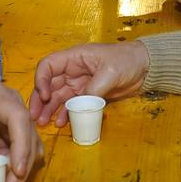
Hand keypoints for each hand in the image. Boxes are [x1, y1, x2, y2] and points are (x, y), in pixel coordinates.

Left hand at [0, 79, 43, 181]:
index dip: (22, 145)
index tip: (17, 171)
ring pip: (30, 144)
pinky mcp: (12, 130)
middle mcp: (12, 103)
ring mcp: (15, 116)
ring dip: (23, 169)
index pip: (18, 118)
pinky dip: (18, 166)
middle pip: (28, 134)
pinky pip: (22, 149)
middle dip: (23, 165)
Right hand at [30, 41, 149, 125]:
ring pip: (58, 96)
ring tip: (43, 123)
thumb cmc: (127, 61)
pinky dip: (66, 113)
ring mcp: (80, 83)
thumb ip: (93, 89)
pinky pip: (72, 104)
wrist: (146, 67)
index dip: (41, 80)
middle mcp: (73, 70)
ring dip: (50, 109)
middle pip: (49, 84)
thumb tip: (79, 106)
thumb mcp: (110, 73)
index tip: (44, 96)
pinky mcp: (88, 95)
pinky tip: (62, 123)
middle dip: (40, 99)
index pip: (48, 66)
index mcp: (74, 57)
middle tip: (34, 116)